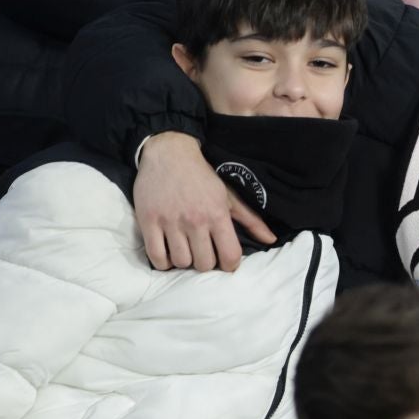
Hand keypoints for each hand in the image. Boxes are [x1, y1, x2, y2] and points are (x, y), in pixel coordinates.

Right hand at [135, 133, 274, 271]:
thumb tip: (271, 239)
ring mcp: (170, 221)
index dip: (229, 265)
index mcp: (218, 214)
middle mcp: (195, 220)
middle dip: (205, 263)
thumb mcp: (228, 195)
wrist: (169, 153)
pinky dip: (163, 262)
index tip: (224, 261)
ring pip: (181, 262)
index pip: (230, 256)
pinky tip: (168, 253)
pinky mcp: (148, 221)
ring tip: (185, 250)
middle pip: (204, 264)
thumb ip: (250, 220)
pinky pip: (157, 257)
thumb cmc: (201, 176)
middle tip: (202, 252)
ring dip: (184, 262)